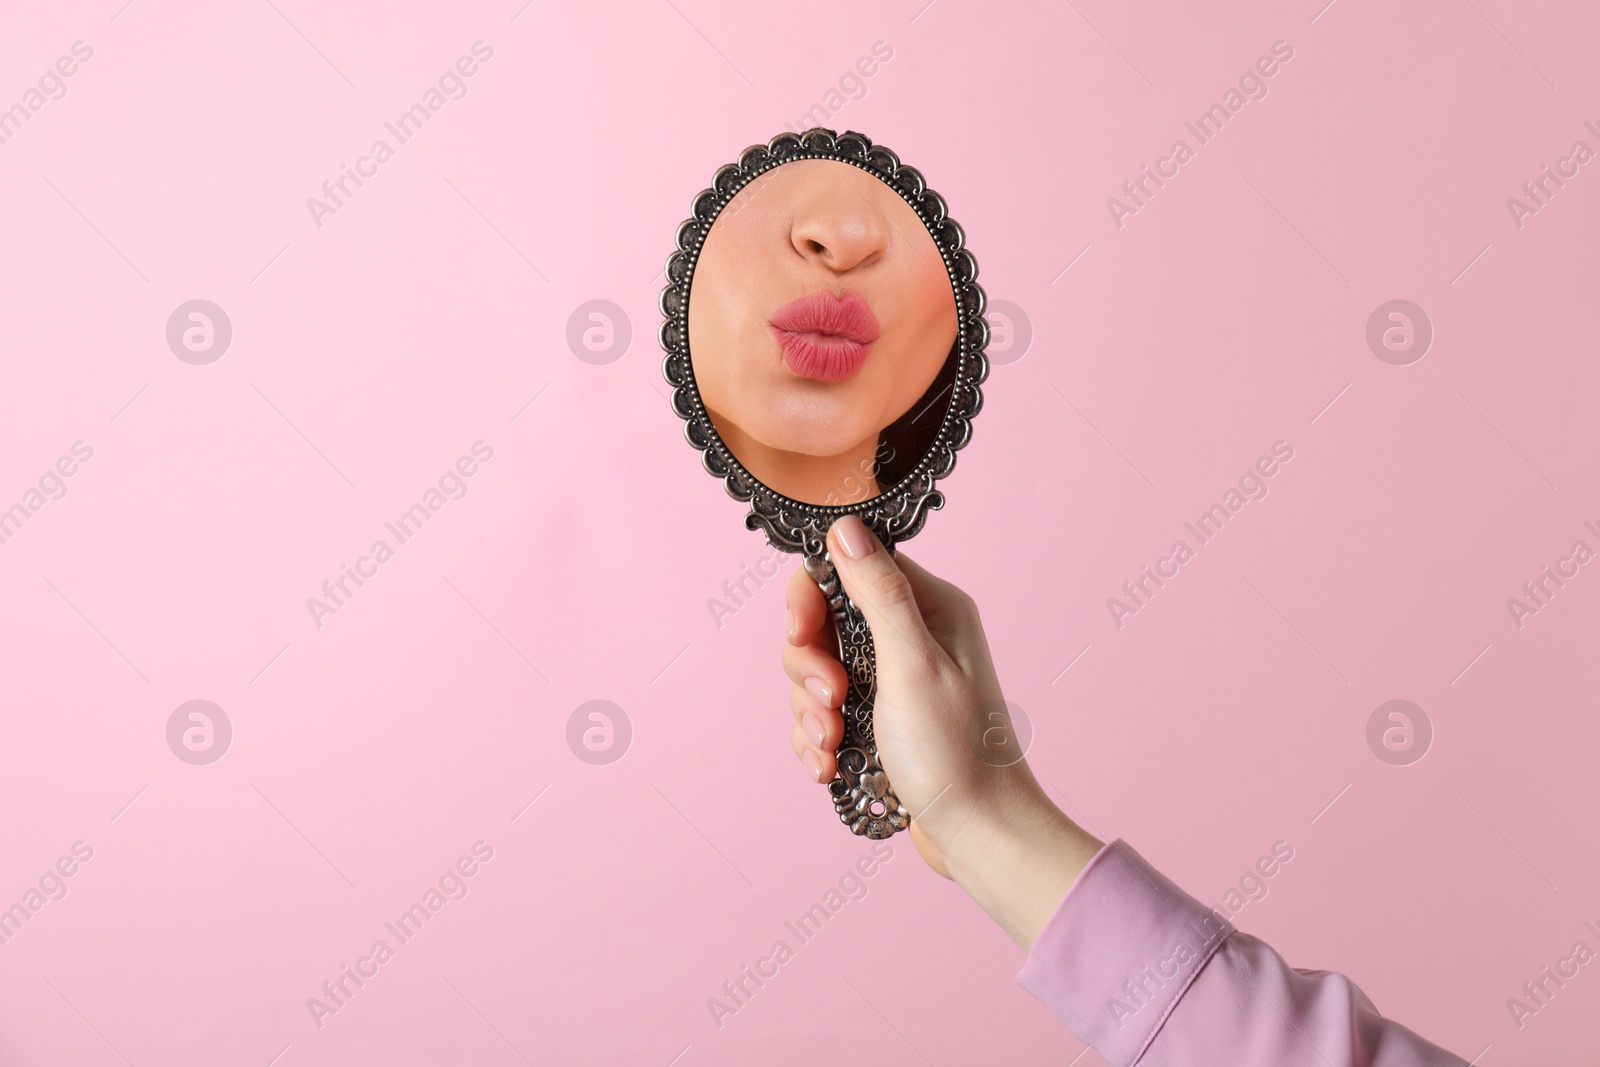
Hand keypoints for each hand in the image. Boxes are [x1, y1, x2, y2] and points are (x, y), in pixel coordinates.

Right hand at [782, 514, 1104, 948]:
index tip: (801, 633)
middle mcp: (913, 637)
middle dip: (810, 667)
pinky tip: (831, 765)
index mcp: (931, 608)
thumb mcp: (911, 665)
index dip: (813, 599)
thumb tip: (845, 527)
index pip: (851, 568)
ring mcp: (894, 682)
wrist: (980, 836)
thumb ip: (877, 593)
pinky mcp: (880, 722)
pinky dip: (818, 739)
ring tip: (834, 743)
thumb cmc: (958, 754)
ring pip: (818, 673)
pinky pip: (825, 715)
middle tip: (832, 701)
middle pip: (824, 623)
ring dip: (812, 711)